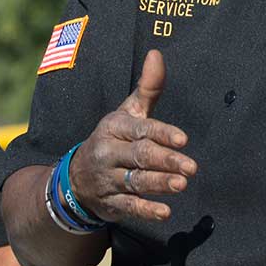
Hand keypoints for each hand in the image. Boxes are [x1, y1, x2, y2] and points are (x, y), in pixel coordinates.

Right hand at [71, 50, 197, 223]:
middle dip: (166, 161)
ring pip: (135, 182)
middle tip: (191, 167)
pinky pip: (128, 207)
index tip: (183, 140)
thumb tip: (157, 53)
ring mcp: (107, 179)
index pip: (140, 129)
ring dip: (159, 184)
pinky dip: (146, 210)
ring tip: (182, 184)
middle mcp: (108, 152)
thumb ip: (148, 88)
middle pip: (139, 156)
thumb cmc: (113, 139)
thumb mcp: (127, 113)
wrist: (74, 177)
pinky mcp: (109, 202)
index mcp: (114, 127)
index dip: (162, 134)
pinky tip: (165, 212)